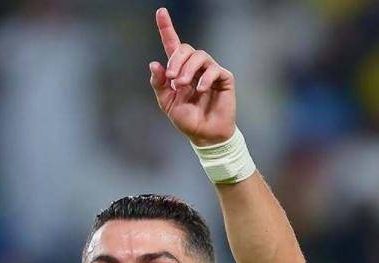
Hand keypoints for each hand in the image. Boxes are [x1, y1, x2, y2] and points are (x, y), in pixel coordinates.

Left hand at [149, 7, 235, 145]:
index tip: (160, 11)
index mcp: (179, 71)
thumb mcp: (167, 103)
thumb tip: (154, 63)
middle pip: (185, 48)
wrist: (204, 135)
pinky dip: (205, 78)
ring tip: (183, 86)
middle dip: (176, 61)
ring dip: (188, 69)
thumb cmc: (186, 119)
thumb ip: (159, 84)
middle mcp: (195, 67)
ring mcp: (210, 71)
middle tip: (172, 79)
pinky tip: (200, 90)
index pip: (172, 45)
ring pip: (199, 55)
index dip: (166, 27)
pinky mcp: (224, 78)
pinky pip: (214, 69)